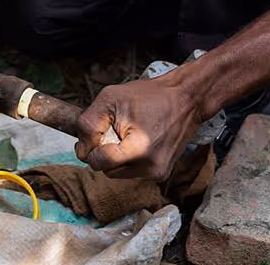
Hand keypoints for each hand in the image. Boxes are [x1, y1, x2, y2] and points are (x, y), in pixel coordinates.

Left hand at [74, 75, 201, 181]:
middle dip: (104, 151)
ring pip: (118, 173)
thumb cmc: (150, 95)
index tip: (99, 131)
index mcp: (139, 150)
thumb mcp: (111, 97)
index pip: (98, 163)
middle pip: (106, 170)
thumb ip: (88, 123)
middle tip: (117, 128)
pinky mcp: (162, 173)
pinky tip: (140, 139)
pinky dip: (129, 158)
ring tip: (130, 133)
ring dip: (116, 156)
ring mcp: (158, 173)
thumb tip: (82, 148)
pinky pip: (132, 171)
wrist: (186, 98)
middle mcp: (151, 168)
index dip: (91, 146)